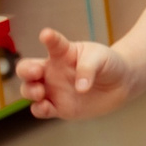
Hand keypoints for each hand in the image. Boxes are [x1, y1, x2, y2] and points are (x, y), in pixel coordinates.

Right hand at [16, 27, 133, 119]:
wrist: (120, 84)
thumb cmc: (108, 64)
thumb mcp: (101, 59)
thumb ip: (88, 69)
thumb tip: (80, 89)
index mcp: (62, 53)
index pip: (52, 43)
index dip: (48, 38)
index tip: (46, 35)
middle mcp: (53, 70)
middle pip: (27, 68)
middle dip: (25, 70)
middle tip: (35, 72)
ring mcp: (53, 89)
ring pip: (29, 90)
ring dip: (29, 91)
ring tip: (39, 92)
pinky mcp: (59, 107)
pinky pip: (41, 110)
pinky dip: (38, 109)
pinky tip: (43, 107)